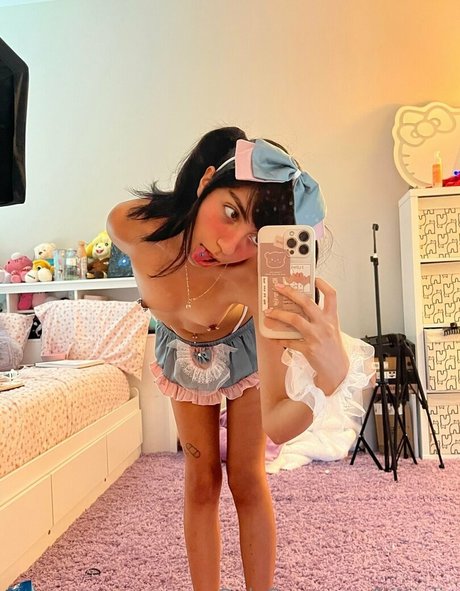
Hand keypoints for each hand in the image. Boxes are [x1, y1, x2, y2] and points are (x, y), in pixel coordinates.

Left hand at [263, 277, 348, 394]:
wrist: (338, 370)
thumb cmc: (333, 349)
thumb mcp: (331, 329)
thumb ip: (320, 318)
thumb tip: (301, 307)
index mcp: (332, 318)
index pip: (332, 295)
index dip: (323, 284)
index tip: (313, 277)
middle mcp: (325, 325)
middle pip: (307, 303)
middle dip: (291, 292)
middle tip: (279, 287)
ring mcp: (316, 337)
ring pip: (295, 320)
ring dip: (279, 314)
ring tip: (268, 311)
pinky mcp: (308, 349)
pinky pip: (290, 341)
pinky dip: (279, 338)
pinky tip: (273, 336)